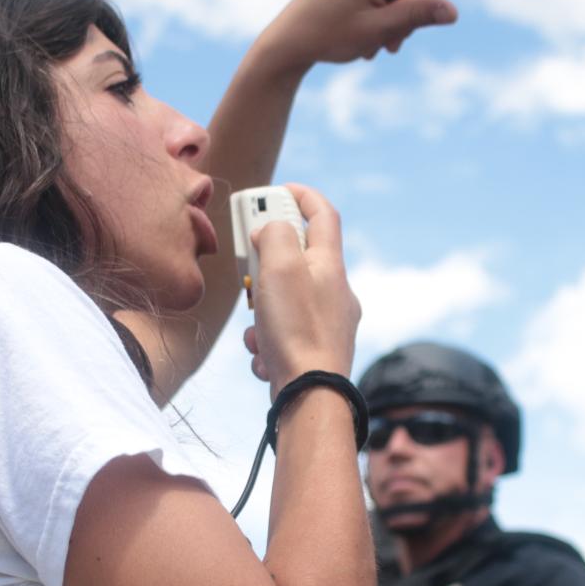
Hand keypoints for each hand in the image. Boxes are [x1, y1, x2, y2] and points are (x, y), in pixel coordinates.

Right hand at [246, 185, 360, 393]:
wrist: (311, 395)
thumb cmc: (296, 329)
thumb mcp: (279, 266)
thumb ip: (275, 234)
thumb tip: (269, 231)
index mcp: (331, 265)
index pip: (323, 215)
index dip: (301, 196)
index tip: (278, 190)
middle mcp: (335, 292)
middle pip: (298, 260)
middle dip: (266, 265)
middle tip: (249, 272)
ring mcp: (328, 324)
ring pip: (284, 302)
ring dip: (261, 313)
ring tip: (257, 331)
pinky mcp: (315, 352)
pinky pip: (283, 335)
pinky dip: (266, 343)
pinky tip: (264, 357)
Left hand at [254, 0, 490, 74]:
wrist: (288, 43)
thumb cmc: (326, 37)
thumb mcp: (375, 32)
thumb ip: (415, 17)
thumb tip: (453, 11)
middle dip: (407, 13)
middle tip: (388, 44)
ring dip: (395, 17)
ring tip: (374, 43)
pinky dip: (383, 10)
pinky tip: (365, 30)